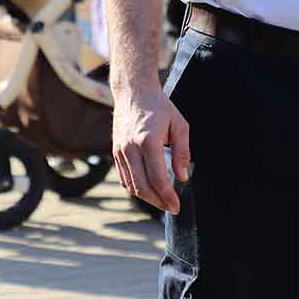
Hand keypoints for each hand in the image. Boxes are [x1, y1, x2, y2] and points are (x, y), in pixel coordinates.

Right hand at [112, 82, 190, 213]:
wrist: (133, 91)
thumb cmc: (159, 107)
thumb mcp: (179, 125)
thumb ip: (182, 152)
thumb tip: (182, 178)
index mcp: (148, 141)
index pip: (157, 178)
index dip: (168, 197)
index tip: (177, 206)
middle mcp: (130, 148)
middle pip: (142, 187)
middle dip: (158, 202)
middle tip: (171, 208)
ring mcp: (120, 151)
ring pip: (131, 186)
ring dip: (147, 198)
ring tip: (162, 200)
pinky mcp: (115, 152)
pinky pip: (123, 178)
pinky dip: (135, 188)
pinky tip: (148, 189)